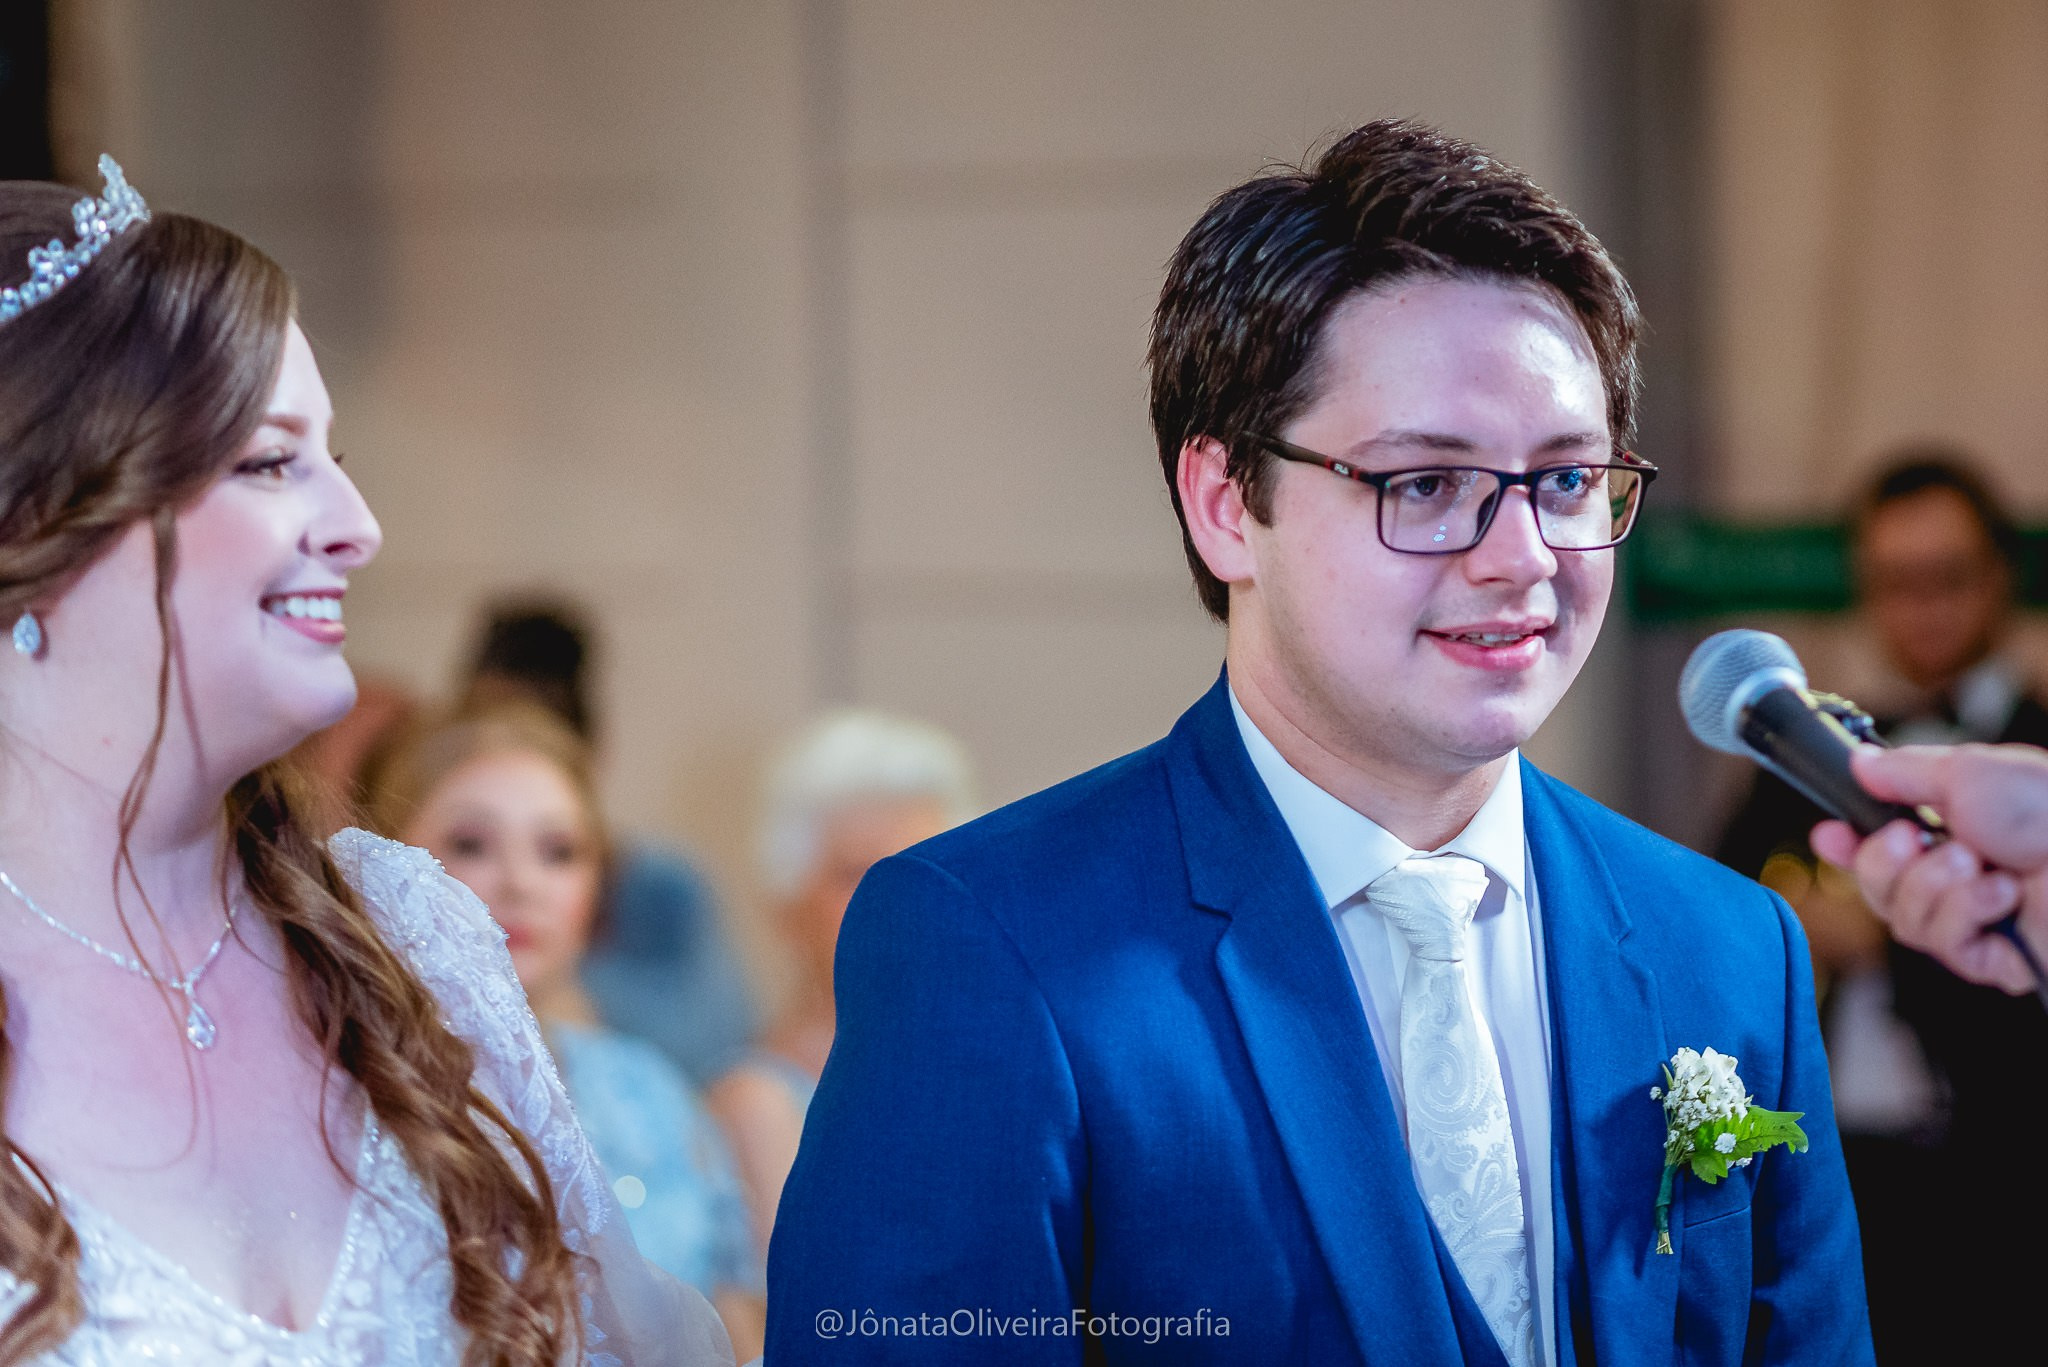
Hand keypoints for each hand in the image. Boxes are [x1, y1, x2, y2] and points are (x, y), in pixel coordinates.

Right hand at [1811, 743, 2047, 992]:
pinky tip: (1999, 897)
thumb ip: (1902, 771)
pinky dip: (1964, 916)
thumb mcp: (1964, 770)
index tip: (1830, 834)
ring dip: (1933, 889)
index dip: (1849, 846)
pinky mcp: (1995, 959)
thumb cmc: (2047, 808)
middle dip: (1886, 865)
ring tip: (1978, 866)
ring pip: (1904, 921)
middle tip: (1913, 841)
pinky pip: (1944, 947)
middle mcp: (1962, 876)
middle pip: (1879, 890)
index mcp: (1955, 829)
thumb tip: (1861, 764)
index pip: (1882, 846)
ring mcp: (1978, 920)